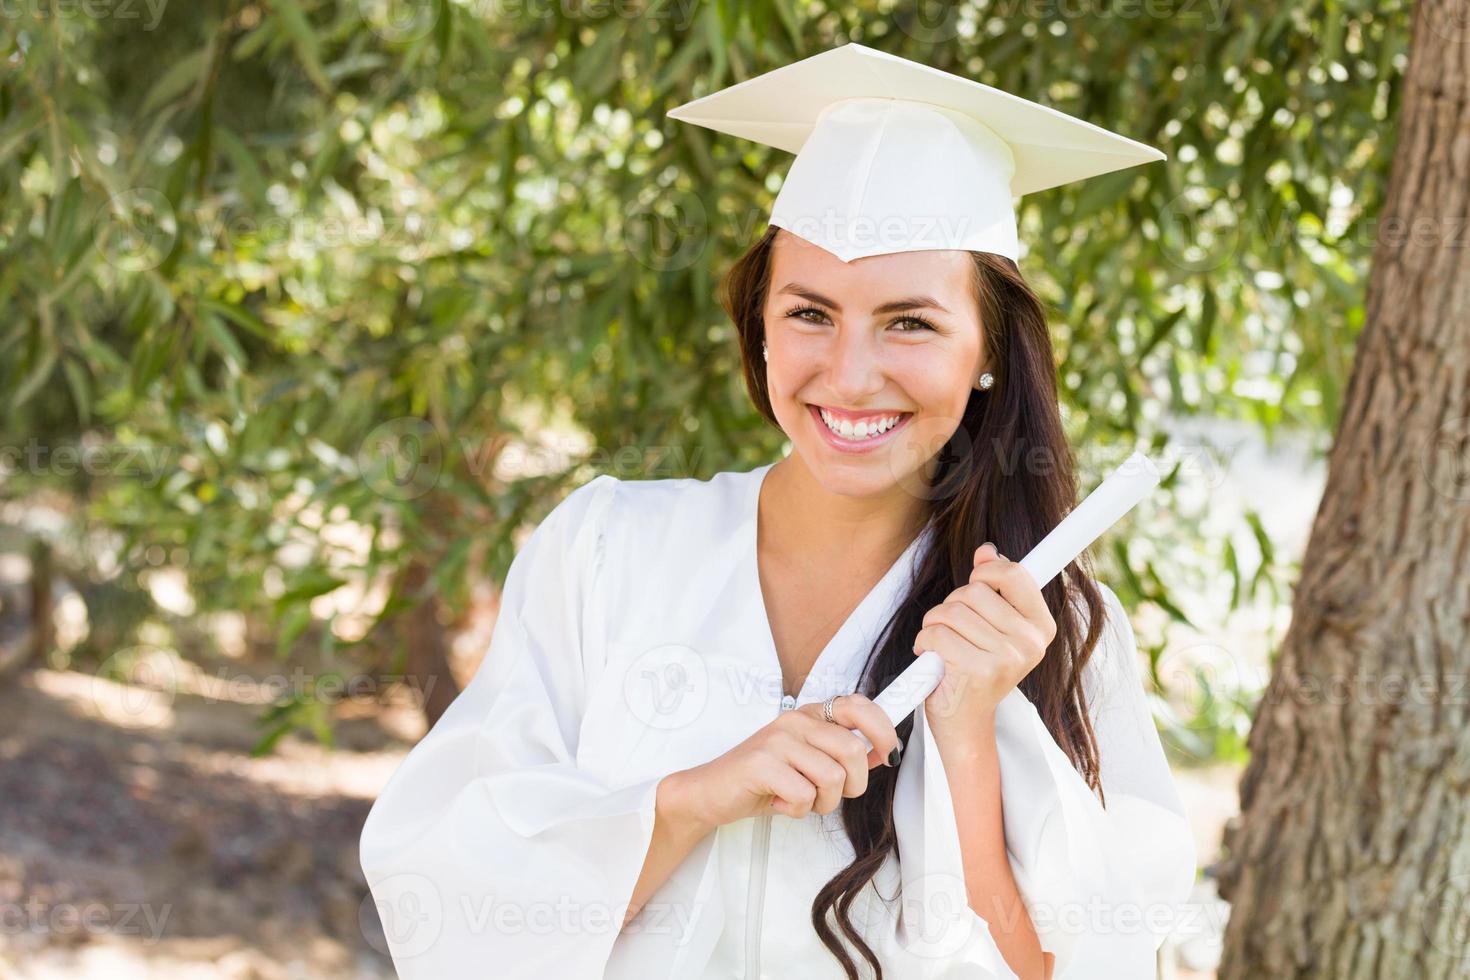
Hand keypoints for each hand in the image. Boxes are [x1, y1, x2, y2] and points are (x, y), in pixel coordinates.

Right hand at [667, 694, 900, 832]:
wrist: (711, 792)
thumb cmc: (763, 780)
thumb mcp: (807, 763)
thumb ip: (840, 756)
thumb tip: (882, 751)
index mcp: (809, 716)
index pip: (858, 706)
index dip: (883, 729)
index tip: (891, 752)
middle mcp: (794, 720)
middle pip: (851, 750)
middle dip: (852, 785)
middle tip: (831, 796)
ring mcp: (777, 739)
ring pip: (831, 776)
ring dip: (822, 803)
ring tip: (799, 800)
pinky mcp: (761, 763)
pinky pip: (803, 795)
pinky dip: (796, 810)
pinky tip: (778, 802)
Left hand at [911, 542, 1056, 746]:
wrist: (964, 721)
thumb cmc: (975, 667)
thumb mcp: (990, 624)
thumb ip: (993, 586)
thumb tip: (986, 551)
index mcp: (1040, 626)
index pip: (1015, 574)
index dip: (987, 572)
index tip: (977, 582)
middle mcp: (1030, 642)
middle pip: (974, 591)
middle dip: (951, 605)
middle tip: (953, 629)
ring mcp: (1007, 658)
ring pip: (951, 611)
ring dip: (934, 625)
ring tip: (942, 646)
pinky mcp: (979, 671)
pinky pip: (936, 634)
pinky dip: (924, 643)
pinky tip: (933, 659)